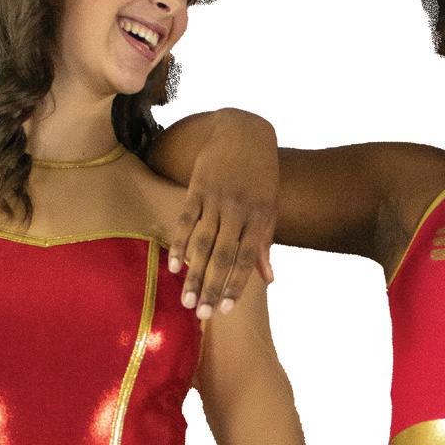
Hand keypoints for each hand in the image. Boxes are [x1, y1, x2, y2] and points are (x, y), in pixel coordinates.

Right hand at [167, 111, 277, 319]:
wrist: (243, 130)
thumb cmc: (261, 174)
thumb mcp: (270, 206)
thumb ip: (264, 243)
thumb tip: (269, 279)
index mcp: (259, 216)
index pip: (245, 258)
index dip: (235, 284)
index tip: (225, 309)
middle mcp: (237, 209)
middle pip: (222, 255)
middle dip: (211, 287)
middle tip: (202, 314)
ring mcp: (216, 198)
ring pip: (202, 242)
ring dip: (194, 274)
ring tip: (186, 300)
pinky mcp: (197, 188)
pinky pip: (186, 220)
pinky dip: (180, 244)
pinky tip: (175, 267)